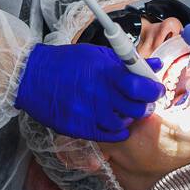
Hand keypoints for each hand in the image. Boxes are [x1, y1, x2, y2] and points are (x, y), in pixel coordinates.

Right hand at [14, 42, 162, 141]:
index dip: (154, 90)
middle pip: (137, 108)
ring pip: (124, 123)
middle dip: (145, 105)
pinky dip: (117, 131)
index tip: (155, 89)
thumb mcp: (98, 54)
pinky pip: (109, 136)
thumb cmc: (66, 62)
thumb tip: (156, 63)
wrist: (33, 77)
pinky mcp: (80, 127)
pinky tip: (115, 123)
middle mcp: (100, 94)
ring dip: (129, 117)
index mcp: (107, 72)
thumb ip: (128, 62)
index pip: (142, 87)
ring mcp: (90, 113)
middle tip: (143, 101)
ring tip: (123, 109)